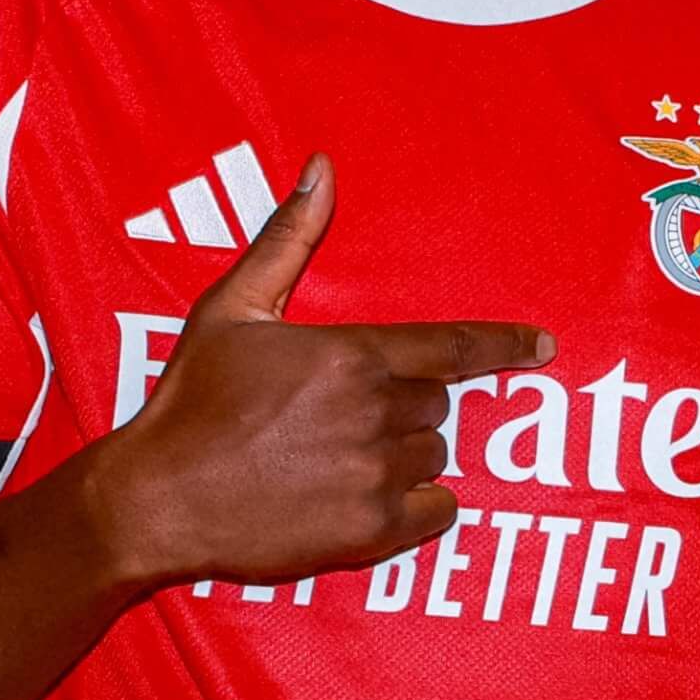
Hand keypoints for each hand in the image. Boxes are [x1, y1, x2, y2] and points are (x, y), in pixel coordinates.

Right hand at [83, 153, 550, 591]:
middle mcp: (373, 412)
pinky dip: (417, 506)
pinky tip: (366, 498)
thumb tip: (322, 167)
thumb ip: (288, 238)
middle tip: (338, 418)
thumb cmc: (192, 399)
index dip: (504, 345)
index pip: (453, 346)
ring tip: (335, 458)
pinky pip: (436, 512)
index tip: (544, 346)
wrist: (155, 499)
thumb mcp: (232, 307)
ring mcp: (375, 475)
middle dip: (402, 406)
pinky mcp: (371, 532)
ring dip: (402, 454)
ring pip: (432, 455)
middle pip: (435, 404)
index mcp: (350, 354)